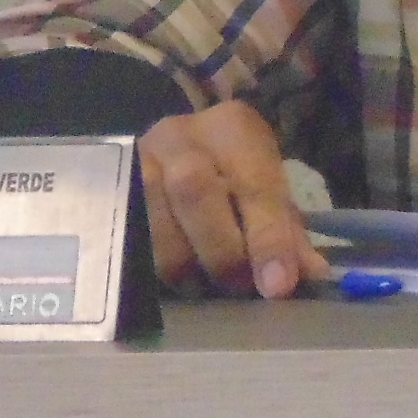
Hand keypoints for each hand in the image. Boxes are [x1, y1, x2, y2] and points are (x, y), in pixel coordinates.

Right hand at [138, 100, 331, 298]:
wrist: (170, 146)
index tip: (278, 286)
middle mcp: (180, 135)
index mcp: (232, 128)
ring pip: (153, 219)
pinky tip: (172, 284)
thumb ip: (285, 229)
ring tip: (206, 289)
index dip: (268, 238)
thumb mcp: (263, 186)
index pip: (254, 182)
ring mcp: (136, 160)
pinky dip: (151, 268)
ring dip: (184, 266)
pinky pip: (125, 236)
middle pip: (195, 190)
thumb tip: (310, 277)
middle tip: (239, 288)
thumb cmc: (229, 171)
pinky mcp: (108, 189)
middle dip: (221, 251)